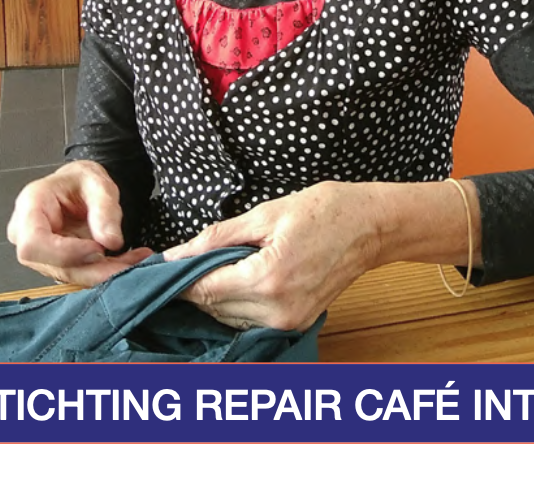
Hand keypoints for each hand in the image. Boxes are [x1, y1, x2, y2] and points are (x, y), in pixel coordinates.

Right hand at [6, 160, 152, 286]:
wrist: (78, 187)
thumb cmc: (80, 180)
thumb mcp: (97, 182)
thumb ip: (104, 209)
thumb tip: (111, 241)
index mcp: (30, 206)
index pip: (33, 243)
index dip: (65, 253)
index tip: (98, 248)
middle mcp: (27, 235)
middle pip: (53, 266)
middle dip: (95, 269)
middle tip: (131, 262)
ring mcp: (40, 254)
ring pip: (70, 275)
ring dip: (106, 272)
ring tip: (137, 258)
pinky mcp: (56, 266)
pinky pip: (81, 275)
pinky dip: (107, 271)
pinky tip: (129, 262)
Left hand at [161, 182, 379, 331]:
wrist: (371, 226)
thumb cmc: (324, 210)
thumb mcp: (265, 213)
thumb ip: (218, 236)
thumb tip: (178, 252)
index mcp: (266, 279)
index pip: (204, 289)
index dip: (179, 278)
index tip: (162, 267)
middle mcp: (276, 310)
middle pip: (213, 308)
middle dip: (194, 287)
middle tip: (184, 263)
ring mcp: (288, 322)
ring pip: (229, 319)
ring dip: (215, 298)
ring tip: (212, 268)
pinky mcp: (296, 324)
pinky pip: (250, 322)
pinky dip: (236, 305)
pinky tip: (236, 282)